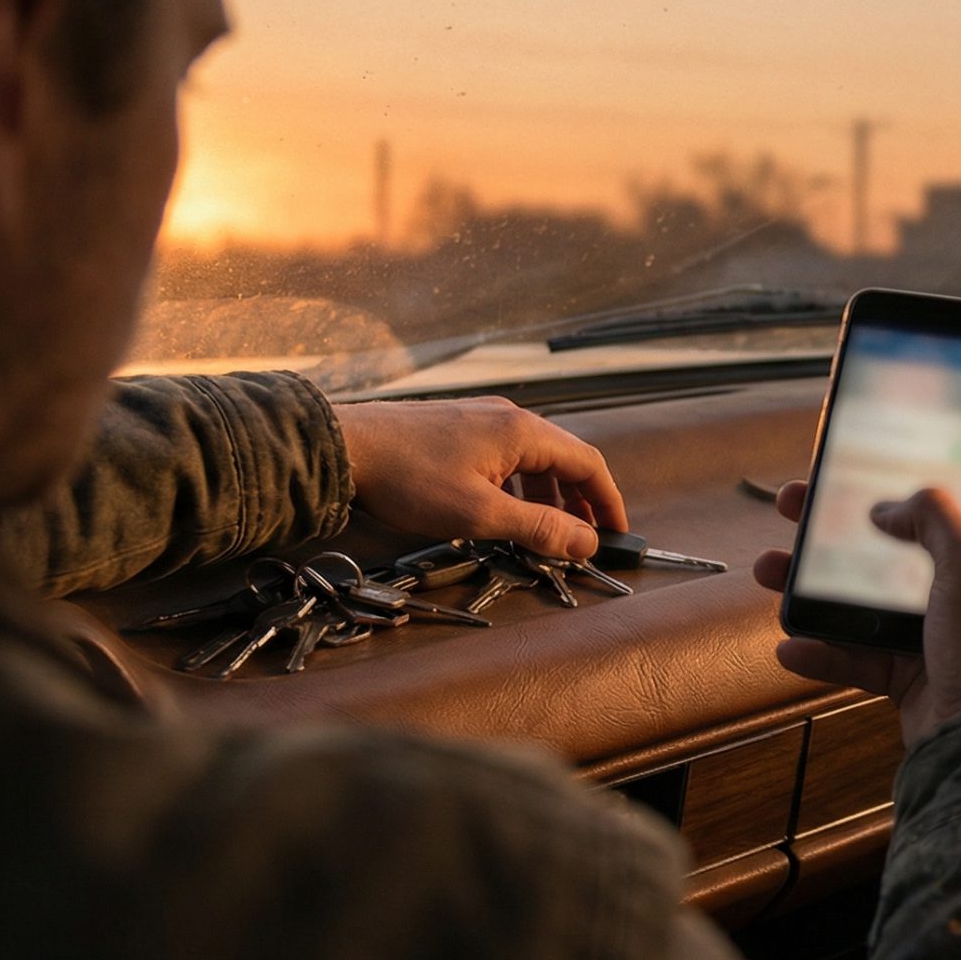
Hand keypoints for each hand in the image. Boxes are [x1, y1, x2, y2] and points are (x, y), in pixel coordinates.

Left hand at [333, 397, 626, 560]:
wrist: (343, 446)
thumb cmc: (408, 478)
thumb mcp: (479, 514)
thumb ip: (538, 528)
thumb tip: (588, 542)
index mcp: (523, 432)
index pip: (588, 464)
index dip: (608, 501)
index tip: (617, 534)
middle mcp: (508, 417)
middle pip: (564, 459)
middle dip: (580, 502)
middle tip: (585, 539)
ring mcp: (480, 419)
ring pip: (533, 458)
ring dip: (548, 496)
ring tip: (545, 532)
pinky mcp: (457, 428)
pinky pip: (506, 456)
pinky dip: (519, 486)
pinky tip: (502, 510)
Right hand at [751, 471, 960, 747]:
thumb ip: (933, 516)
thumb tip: (889, 507)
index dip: (930, 465)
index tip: (884, 449)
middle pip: (899, 539)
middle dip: (843, 524)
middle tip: (797, 504)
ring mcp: (936, 630)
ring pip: (865, 596)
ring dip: (815, 586)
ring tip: (771, 571)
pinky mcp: (909, 672)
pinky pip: (855, 654)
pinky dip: (822, 650)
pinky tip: (793, 644)